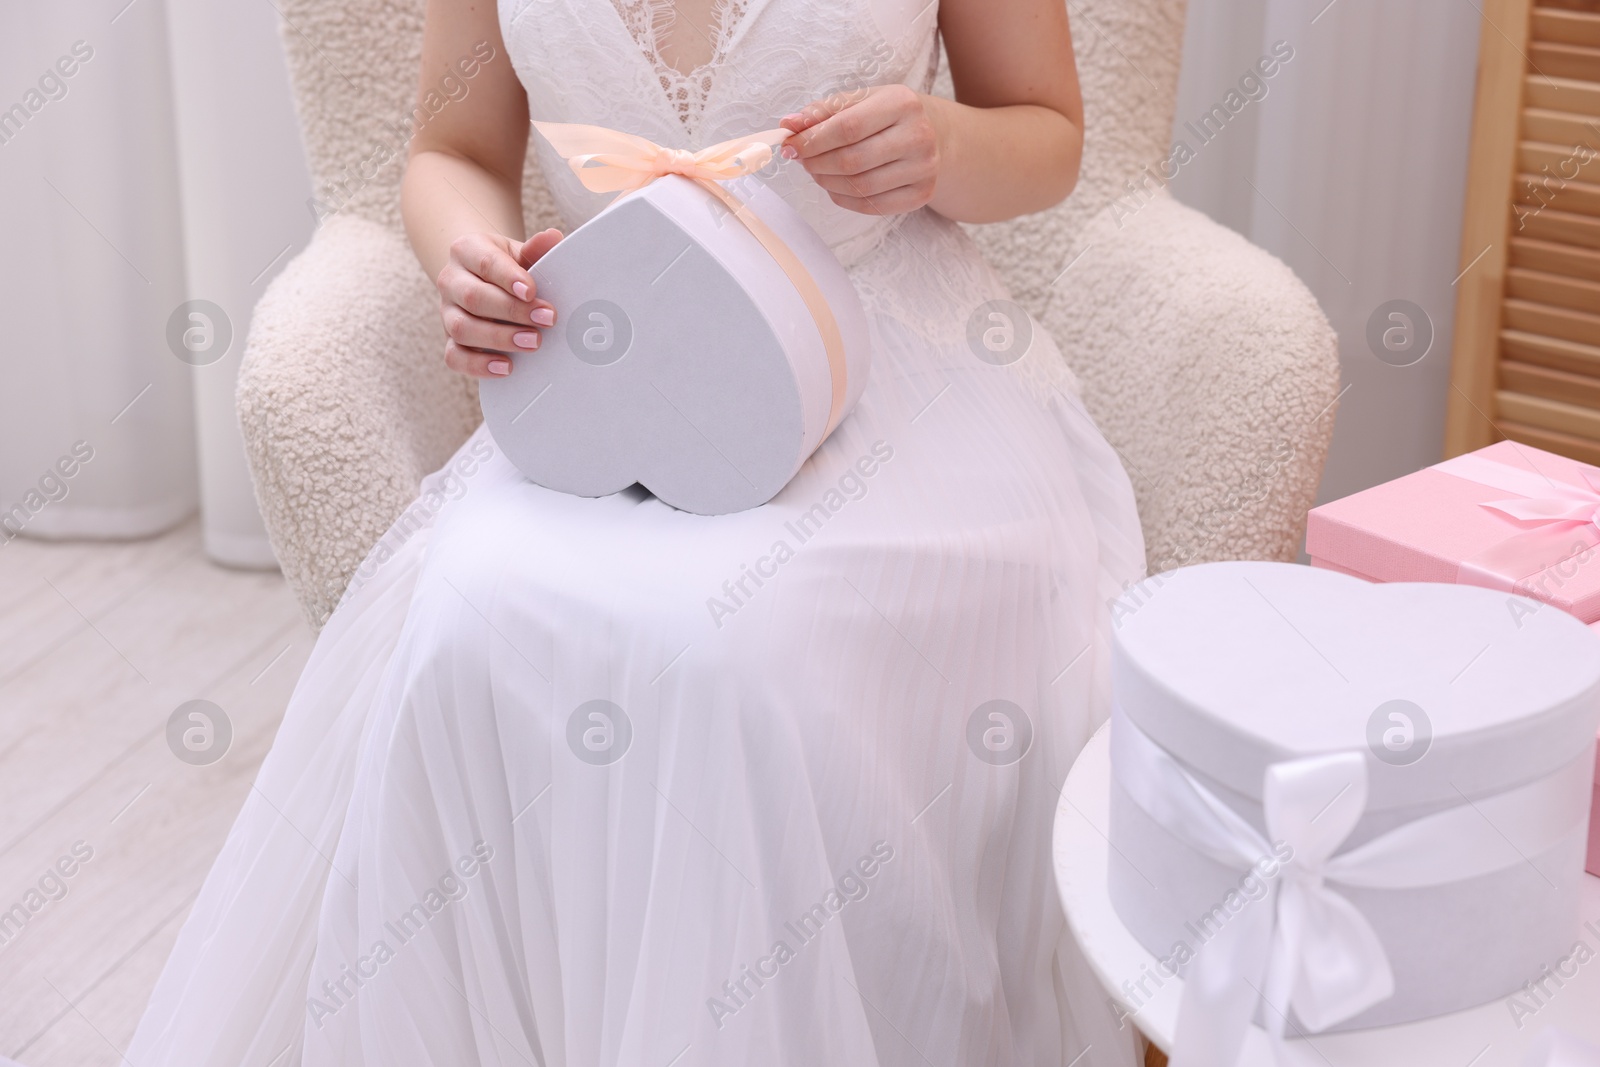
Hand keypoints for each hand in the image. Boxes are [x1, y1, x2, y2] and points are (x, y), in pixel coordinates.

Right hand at [436, 228, 562, 377]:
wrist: (481, 277)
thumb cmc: (506, 266)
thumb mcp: (519, 252)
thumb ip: (536, 249)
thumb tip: (553, 237)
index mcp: (466, 250)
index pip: (485, 263)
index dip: (509, 278)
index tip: (533, 291)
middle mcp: (450, 280)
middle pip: (473, 297)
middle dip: (512, 311)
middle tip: (547, 320)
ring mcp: (446, 312)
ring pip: (461, 328)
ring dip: (499, 338)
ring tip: (533, 342)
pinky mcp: (449, 340)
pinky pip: (454, 356)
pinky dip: (478, 366)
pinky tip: (506, 367)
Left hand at [779, 85, 942, 215]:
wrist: (936, 135)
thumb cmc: (890, 116)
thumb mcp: (861, 101)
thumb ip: (823, 111)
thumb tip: (788, 125)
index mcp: (902, 103)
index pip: (847, 128)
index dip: (812, 141)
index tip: (789, 145)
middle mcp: (918, 136)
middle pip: (852, 161)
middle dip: (816, 163)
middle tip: (801, 160)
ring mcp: (923, 169)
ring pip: (859, 187)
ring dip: (827, 182)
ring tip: (817, 170)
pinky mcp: (922, 194)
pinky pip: (871, 206)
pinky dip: (844, 198)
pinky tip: (836, 185)